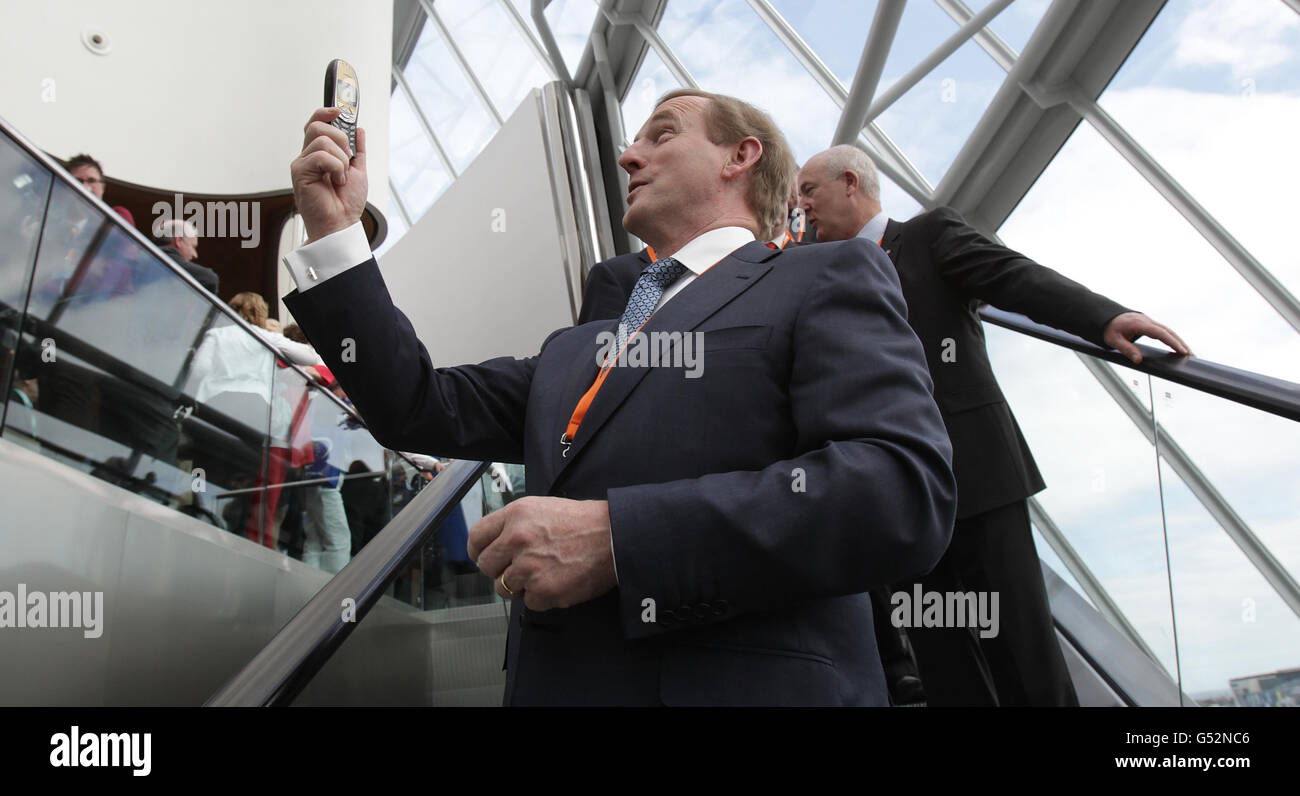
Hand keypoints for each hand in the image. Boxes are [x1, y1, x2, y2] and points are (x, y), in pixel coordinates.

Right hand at [290, 107, 368, 242]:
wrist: (341, 224)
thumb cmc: (345, 204)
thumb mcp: (358, 171)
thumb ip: (357, 151)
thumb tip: (360, 130)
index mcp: (320, 155)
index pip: (316, 124)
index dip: (325, 113)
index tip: (339, 111)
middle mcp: (308, 156)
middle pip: (317, 126)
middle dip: (340, 138)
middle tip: (347, 159)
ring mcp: (302, 164)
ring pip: (323, 140)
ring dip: (341, 159)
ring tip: (341, 177)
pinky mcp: (300, 172)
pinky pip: (321, 156)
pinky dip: (336, 167)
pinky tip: (336, 181)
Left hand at [468, 496, 616, 610]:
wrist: (614, 537)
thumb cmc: (582, 522)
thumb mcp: (541, 508)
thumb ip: (512, 524)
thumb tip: (493, 545)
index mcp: (515, 516)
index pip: (476, 538)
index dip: (477, 550)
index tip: (483, 556)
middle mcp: (517, 541)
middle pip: (486, 566)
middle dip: (500, 569)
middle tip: (520, 566)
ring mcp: (529, 568)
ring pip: (504, 588)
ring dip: (520, 584)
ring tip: (543, 572)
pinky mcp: (544, 591)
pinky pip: (528, 601)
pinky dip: (541, 596)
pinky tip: (557, 580)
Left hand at [1102, 311, 1190, 363]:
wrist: (1106, 316)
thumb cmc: (1109, 328)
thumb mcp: (1114, 340)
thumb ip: (1127, 349)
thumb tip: (1138, 360)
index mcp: (1140, 323)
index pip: (1160, 333)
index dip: (1172, 342)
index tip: (1182, 350)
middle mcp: (1147, 321)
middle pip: (1168, 331)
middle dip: (1180, 343)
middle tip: (1191, 355)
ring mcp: (1149, 322)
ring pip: (1168, 330)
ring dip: (1178, 340)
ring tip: (1188, 353)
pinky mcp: (1149, 324)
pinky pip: (1163, 331)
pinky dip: (1172, 338)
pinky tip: (1178, 346)